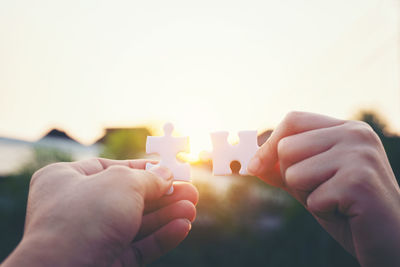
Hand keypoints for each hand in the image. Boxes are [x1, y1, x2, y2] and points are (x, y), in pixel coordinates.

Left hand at [2, 158, 197, 266]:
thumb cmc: (85, 217)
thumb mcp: (122, 183)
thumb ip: (149, 178)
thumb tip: (166, 174)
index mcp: (66, 180)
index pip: (110, 168)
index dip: (142, 168)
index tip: (168, 168)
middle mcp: (77, 208)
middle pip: (129, 197)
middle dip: (163, 194)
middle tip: (190, 190)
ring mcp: (90, 237)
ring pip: (136, 223)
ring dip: (166, 215)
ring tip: (192, 208)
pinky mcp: (103, 262)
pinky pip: (136, 246)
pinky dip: (160, 237)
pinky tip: (182, 227)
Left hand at [248, 111, 399, 266]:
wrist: (389, 239)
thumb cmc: (347, 208)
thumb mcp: (310, 183)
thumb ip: (283, 169)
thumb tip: (250, 161)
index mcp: (345, 129)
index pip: (293, 120)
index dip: (268, 143)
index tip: (254, 166)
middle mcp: (355, 134)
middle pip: (286, 147)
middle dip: (292, 177)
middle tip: (321, 190)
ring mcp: (360, 156)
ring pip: (294, 172)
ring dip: (307, 195)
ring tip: (335, 200)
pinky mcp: (359, 182)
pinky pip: (312, 199)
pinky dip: (323, 211)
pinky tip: (346, 211)